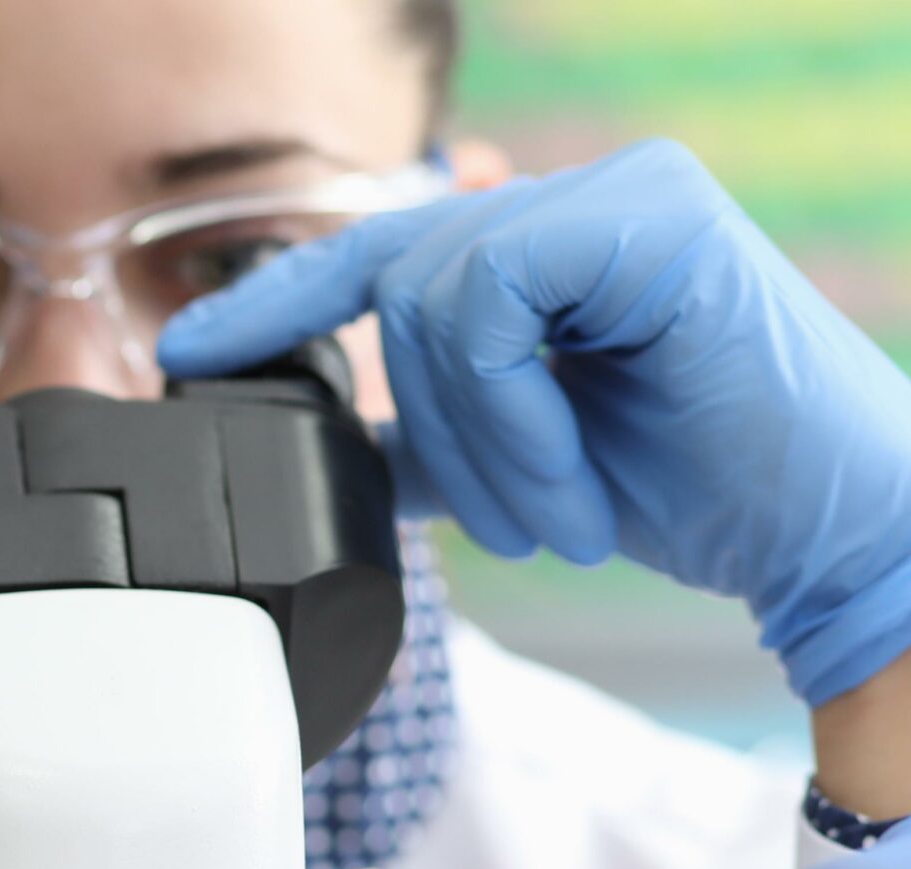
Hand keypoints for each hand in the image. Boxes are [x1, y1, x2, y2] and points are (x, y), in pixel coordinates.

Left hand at [158, 139, 910, 706]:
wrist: (822, 538)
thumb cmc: (692, 492)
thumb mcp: (517, 460)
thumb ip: (431, 435)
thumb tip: (328, 439)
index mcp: (543, 247)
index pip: (373, 253)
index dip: (271, 304)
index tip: (183, 360)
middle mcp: (577, 200)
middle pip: (392, 282)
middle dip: (427, 428)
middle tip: (510, 521)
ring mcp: (620, 194)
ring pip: (430, 294)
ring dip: (478, 441)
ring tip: (553, 513)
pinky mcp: (653, 218)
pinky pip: (493, 299)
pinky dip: (510, 413)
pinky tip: (571, 479)